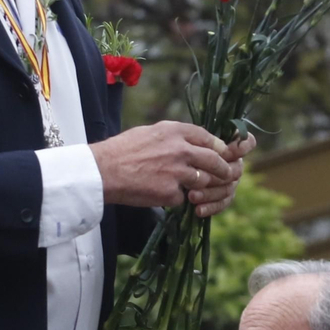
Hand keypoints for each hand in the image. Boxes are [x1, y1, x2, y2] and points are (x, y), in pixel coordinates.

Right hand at [91, 121, 235, 207]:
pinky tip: (161, 194)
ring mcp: (177, 172)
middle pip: (214, 160)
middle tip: (225, 174)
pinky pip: (183, 197)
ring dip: (200, 186)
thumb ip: (173, 136)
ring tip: (191, 188)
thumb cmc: (122, 150)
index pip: (208, 137)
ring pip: (203, 180)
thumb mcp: (150, 133)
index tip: (222, 153)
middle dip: (222, 169)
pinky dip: (176, 198)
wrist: (103, 171)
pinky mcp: (171, 192)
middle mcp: (180, 149)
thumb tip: (191, 142)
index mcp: (175, 131)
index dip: (218, 147)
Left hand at [185, 133, 256, 217]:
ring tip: (191, 196)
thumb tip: (222, 148)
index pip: (247, 143)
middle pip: (236, 170)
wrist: (165, 171)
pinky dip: (211, 207)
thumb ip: (204, 141)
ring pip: (227, 188)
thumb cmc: (177, 149)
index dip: (242, 147)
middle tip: (199, 178)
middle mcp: (233, 163)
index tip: (228, 153)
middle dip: (219, 175)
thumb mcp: (186, 140)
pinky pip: (222, 203)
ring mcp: (230, 181)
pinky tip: (198, 210)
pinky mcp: (222, 197)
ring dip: (210, 193)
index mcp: (229, 145)